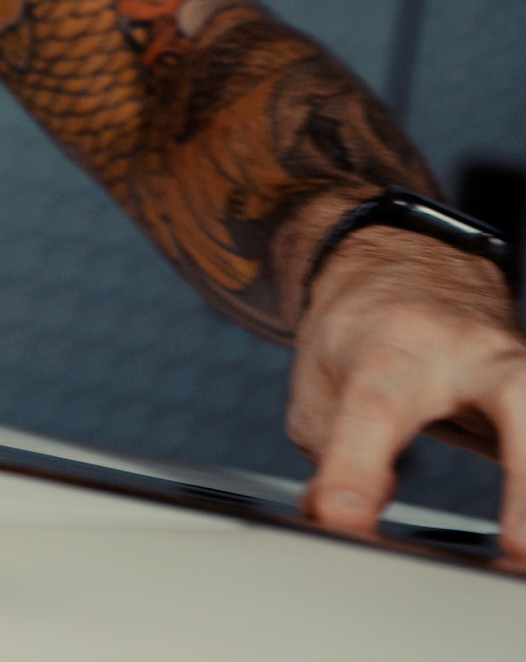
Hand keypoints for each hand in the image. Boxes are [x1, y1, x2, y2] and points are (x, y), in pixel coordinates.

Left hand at [287, 226, 525, 555]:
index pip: (372, 412)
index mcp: (390, 349)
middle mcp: (465, 351)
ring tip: (524, 554)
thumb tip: (343, 518)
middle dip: (524, 475)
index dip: (355, 469)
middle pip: (512, 394)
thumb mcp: (318, 385)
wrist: (408, 270)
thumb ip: (330, 455)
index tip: (342, 517)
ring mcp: (516, 365)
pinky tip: (524, 535)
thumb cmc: (362, 334)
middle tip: (517, 546)